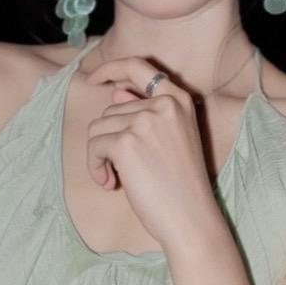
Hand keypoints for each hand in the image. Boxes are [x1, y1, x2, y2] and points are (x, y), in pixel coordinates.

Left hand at [80, 55, 224, 253]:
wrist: (191, 217)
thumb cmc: (181, 184)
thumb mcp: (170, 138)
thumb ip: (144, 111)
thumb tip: (116, 91)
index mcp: (179, 99)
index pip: (138, 66)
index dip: (111, 68)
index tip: (95, 78)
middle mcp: (164, 104)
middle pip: (111, 109)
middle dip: (109, 140)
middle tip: (123, 170)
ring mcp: (144, 121)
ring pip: (98, 128)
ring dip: (101, 156)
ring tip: (118, 178)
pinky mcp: (126, 142)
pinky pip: (94, 147)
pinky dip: (96, 167)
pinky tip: (112, 184)